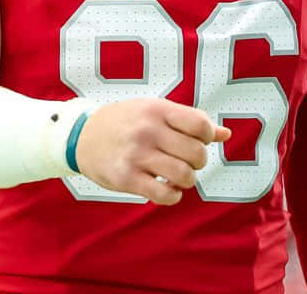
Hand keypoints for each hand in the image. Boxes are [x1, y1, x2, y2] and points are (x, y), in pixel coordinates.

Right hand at [74, 98, 230, 204]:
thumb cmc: (124, 122)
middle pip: (196, 153)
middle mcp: (147, 131)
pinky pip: (164, 195)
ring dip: (187, 180)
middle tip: (187, 160)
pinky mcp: (127, 178)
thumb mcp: (153, 111)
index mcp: (156, 110)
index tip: (197, 140)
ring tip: (177, 176)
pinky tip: (168, 189)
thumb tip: (225, 134)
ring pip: (184, 176)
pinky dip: (173, 196)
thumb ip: (188, 121)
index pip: (199, 124)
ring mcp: (137, 155)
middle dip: (198, 161)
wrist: (81, 136)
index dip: (207, 136)